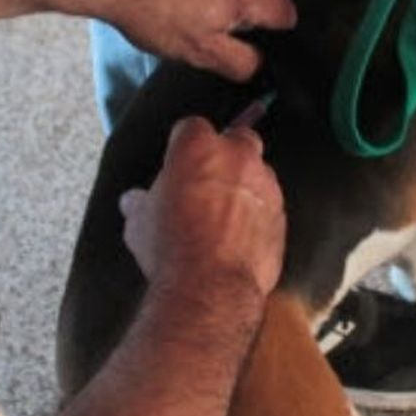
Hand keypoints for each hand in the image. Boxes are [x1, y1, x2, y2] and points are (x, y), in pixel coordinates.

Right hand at [119, 117, 285, 302]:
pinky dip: (258, 213)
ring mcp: (264, 183)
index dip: (183, 145)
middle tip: (206, 181)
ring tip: (223, 214)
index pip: (191, 127)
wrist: (209, 288)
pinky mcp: (281, 213)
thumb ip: (140, 203)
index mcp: (196, 146)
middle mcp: (236, 155)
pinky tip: (240, 235)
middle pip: (237, 138)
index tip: (178, 162)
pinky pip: (269, 204)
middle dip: (225, 154)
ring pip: (258, 171)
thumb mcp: (139, 222)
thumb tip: (133, 202)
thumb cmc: (171, 248)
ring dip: (244, 185)